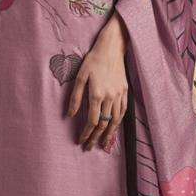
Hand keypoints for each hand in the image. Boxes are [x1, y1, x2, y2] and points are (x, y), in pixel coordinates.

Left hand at [67, 13, 128, 151]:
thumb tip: (70, 115)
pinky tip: (115, 128)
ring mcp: (119, 95)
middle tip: (89, 147)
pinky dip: (118, 122)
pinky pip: (123, 112)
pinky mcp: (125, 92)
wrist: (112, 48)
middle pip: (103, 124)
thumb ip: (75, 97)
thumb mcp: (80, 76)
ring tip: (103, 144)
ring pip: (115, 121)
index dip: (86, 133)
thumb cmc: (93, 60)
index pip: (92, 121)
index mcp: (97, 94)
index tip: (80, 141)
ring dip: (109, 134)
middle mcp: (109, 97)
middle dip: (96, 138)